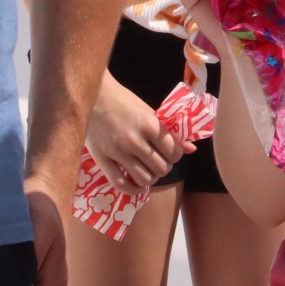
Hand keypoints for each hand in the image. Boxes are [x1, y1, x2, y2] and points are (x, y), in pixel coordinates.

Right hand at [85, 71, 186, 192]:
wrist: (93, 95)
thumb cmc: (123, 101)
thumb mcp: (149, 112)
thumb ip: (169, 132)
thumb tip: (191, 149)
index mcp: (149, 124)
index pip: (174, 152)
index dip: (176, 155)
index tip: (170, 153)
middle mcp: (135, 140)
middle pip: (161, 168)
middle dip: (164, 167)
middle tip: (159, 161)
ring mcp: (118, 151)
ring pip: (144, 178)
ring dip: (151, 178)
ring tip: (148, 171)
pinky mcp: (102, 159)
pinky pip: (121, 184)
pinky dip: (133, 190)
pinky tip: (137, 186)